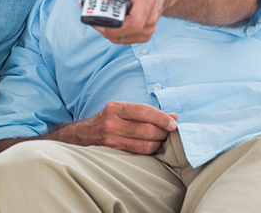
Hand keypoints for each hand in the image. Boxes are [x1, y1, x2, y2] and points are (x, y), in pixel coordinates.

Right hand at [55, 101, 177, 154]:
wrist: (86, 133)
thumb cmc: (110, 118)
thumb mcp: (124, 108)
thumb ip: (147, 111)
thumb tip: (173, 117)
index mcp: (116, 108)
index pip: (144, 112)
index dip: (162, 118)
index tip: (173, 123)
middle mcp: (112, 123)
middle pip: (147, 130)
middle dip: (163, 132)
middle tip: (169, 131)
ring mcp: (112, 139)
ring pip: (145, 144)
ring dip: (159, 142)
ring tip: (161, 138)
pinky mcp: (114, 151)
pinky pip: (139, 152)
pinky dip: (151, 149)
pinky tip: (153, 145)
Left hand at [92, 0, 166, 43]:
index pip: (134, 23)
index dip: (113, 25)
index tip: (97, 16)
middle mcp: (150, 17)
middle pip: (122, 32)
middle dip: (102, 25)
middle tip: (89, 12)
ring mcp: (148, 28)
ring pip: (119, 37)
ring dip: (104, 28)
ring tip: (96, 14)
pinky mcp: (143, 34)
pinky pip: (122, 38)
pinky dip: (111, 31)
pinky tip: (105, 19)